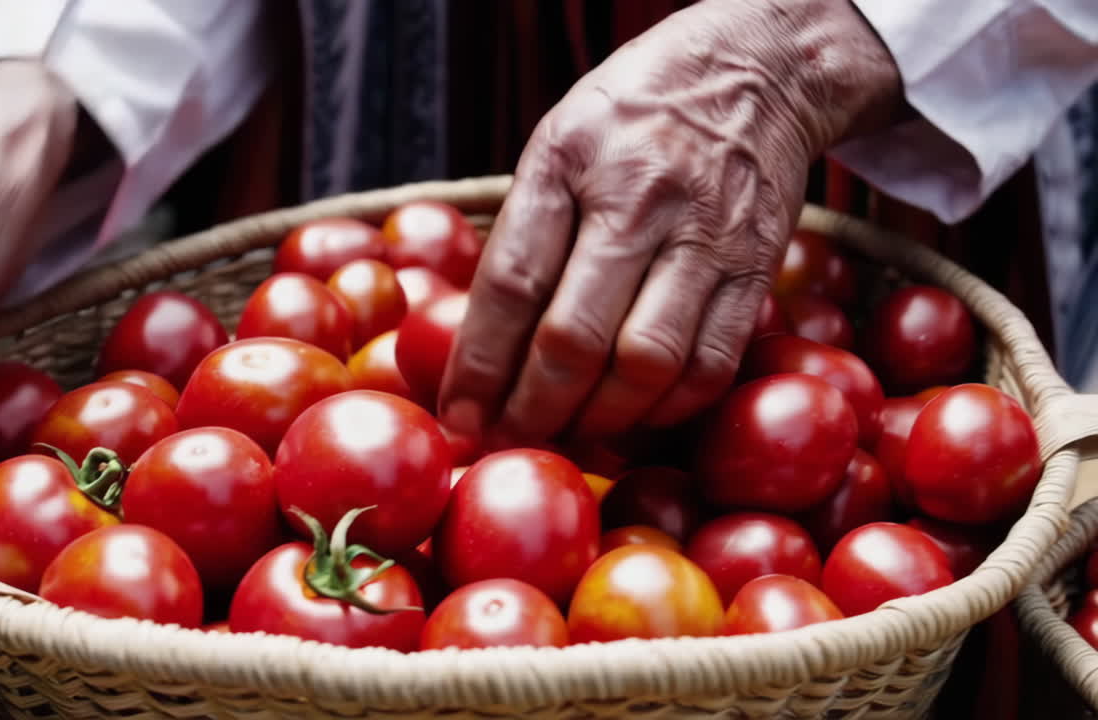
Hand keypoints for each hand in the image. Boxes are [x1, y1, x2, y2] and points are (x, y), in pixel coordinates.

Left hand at [440, 0, 901, 440]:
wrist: (755, 71)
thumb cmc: (632, 119)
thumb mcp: (557, 145)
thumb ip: (524, 235)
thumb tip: (482, 350)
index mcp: (568, 162)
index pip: (511, 283)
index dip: (478, 365)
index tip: (459, 416)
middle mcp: (638, 200)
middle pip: (574, 336)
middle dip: (532, 410)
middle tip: (508, 441)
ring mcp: (704, 237)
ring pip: (647, 364)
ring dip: (599, 421)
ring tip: (569, 436)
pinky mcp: (755, 268)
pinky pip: (710, 364)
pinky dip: (667, 410)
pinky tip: (636, 418)